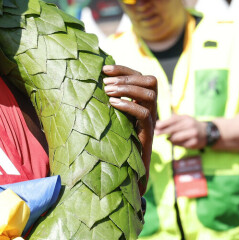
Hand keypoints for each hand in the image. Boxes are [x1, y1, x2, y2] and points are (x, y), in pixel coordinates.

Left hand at [103, 65, 156, 193]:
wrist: (127, 170)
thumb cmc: (113, 142)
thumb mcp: (111, 117)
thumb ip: (107, 102)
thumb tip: (86, 85)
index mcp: (143, 101)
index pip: (141, 76)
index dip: (124, 70)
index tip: (104, 69)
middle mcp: (151, 108)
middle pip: (150, 81)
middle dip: (127, 77)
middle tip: (105, 82)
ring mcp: (152, 120)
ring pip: (149, 95)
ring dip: (127, 89)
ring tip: (107, 91)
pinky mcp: (148, 133)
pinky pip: (144, 114)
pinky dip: (128, 105)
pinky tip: (112, 104)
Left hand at [156, 113, 207, 149]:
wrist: (207, 132)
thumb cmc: (190, 125)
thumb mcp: (183, 119)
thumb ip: (171, 121)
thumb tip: (157, 124)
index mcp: (186, 118)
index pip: (173, 120)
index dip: (163, 123)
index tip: (156, 126)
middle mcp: (190, 125)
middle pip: (173, 129)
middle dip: (163, 132)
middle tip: (156, 134)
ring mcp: (193, 134)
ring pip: (176, 138)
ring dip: (170, 139)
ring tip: (168, 138)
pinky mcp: (194, 143)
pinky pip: (181, 145)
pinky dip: (176, 144)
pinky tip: (175, 142)